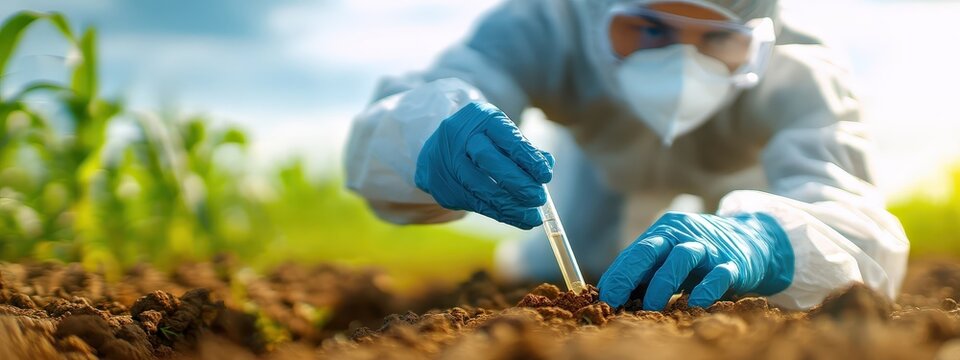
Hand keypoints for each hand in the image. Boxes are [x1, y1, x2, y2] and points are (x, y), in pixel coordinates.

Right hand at [415, 102, 553, 228]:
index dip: (527, 157)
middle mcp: (460, 136)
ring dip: (510, 205)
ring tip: (532, 216)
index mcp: (480, 117)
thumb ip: (524, 148)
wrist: (440, 151)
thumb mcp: (502, 134)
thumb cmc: (481, 141)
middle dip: (517, 182)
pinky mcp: (444, 186)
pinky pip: (475, 204)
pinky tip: (518, 219)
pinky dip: (500, 214)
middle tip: (539, 198)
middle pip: (488, 160)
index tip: (546, 176)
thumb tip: (547, 164)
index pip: (506, 136)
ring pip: (481, 187)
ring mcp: (448, 162)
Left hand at [598, 212, 793, 309]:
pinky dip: (704, 291)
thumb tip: (613, 296)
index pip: (633, 252)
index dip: (616, 276)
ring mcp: (709, 247)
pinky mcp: (733, 263)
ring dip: (662, 285)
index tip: (602, 298)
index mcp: (664, 231)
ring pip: (681, 258)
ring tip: (651, 309)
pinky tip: (693, 306)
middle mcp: (683, 234)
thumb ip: (646, 271)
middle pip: (650, 250)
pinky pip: (717, 276)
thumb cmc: (699, 255)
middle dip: (629, 276)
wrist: (751, 241)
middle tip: (615, 301)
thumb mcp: (671, 256)